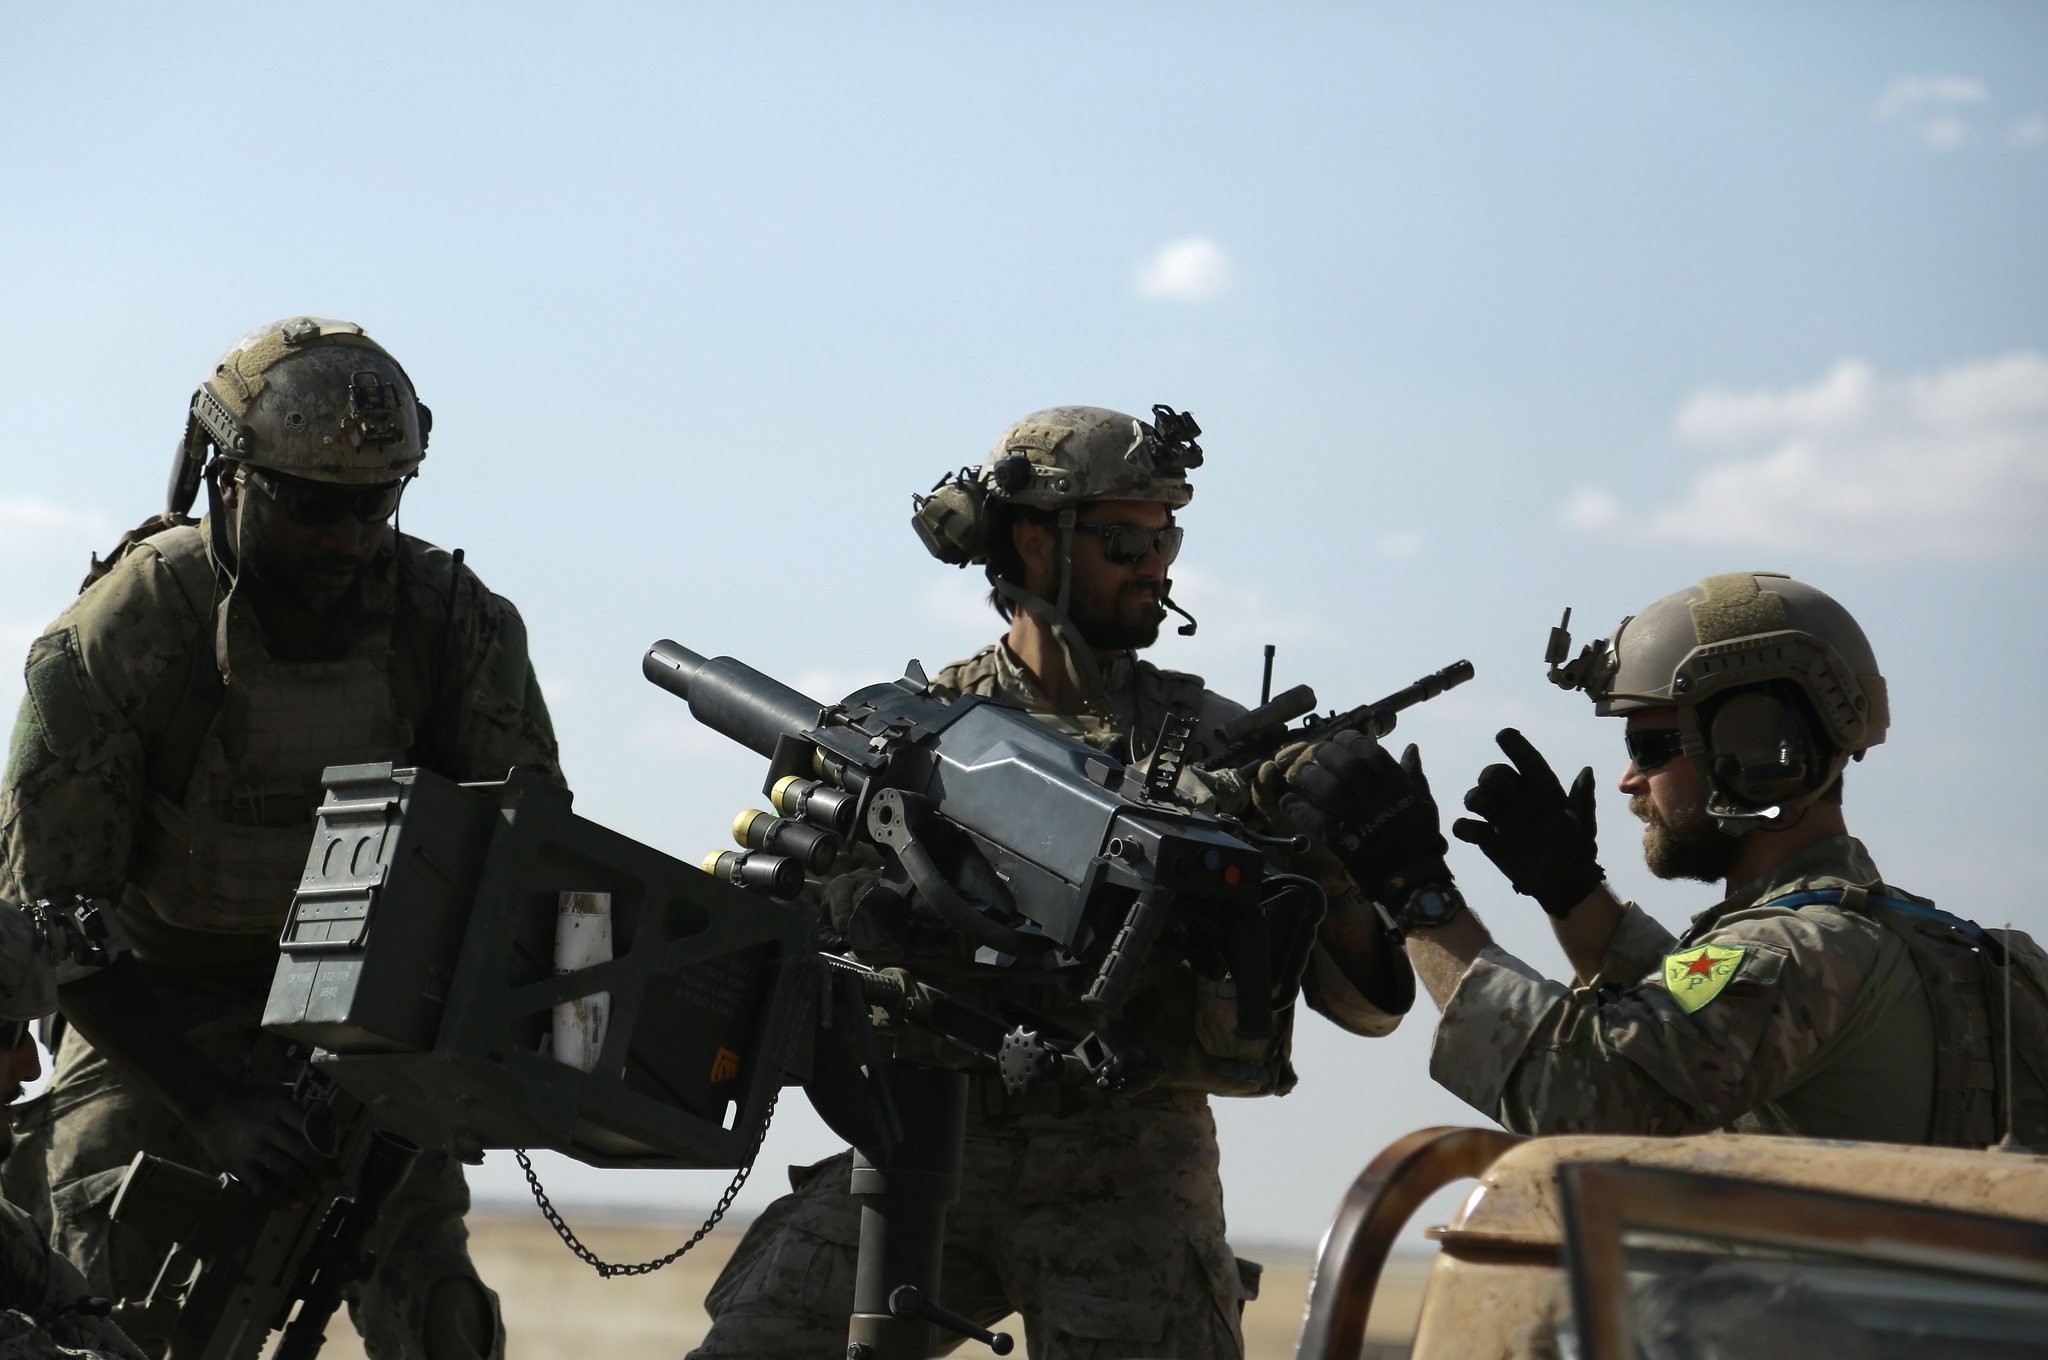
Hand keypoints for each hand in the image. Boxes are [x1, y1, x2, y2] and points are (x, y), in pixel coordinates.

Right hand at [187, 1086, 331, 1203]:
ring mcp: (252, 1148)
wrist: (210, 1107)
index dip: (328, 1147)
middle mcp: (269, 1127)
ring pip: (287, 1171)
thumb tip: (332, 1126)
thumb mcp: (279, 1093)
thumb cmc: (253, 1101)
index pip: (313, 1128)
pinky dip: (280, 1199)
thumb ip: (303, 1106)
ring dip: (305, 1187)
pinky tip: (292, 1204)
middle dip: (320, 1172)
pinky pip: (262, 1187)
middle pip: (303, 1153)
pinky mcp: (238, 1166)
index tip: (337, 1159)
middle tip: (327, 1183)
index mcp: (282, 1107)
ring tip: (313, 1196)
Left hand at [1269, 730, 1450, 904]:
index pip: (1371, 753)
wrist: (1408, 876)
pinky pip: (1313, 818)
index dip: (1352, 740)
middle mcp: (1376, 798)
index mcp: (1397, 787)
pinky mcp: (1340, 839)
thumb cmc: (1418, 837)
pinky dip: (1297, 808)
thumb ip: (1413, 774)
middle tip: (1317, 751)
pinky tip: (1287, 801)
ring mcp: (1357, 819)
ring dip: (1310, 776)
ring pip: (1328, 788)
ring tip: (1300, 771)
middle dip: (1327, 753)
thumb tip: (1410, 747)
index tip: (1340, 738)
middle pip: (1345, 765)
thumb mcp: (1423, 802)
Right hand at [1452, 727, 1603, 917]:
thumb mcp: (1584, 824)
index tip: (1504, 735)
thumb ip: (1582, 799)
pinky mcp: (1487, 839)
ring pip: (1477, 798)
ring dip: (1475, 797)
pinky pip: (1467, 827)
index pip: (1527, 762)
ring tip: (1479, 804)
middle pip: (1495, 776)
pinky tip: (1471, 832)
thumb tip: (1587, 772)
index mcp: (1541, 788)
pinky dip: (1464, 827)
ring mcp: (1499, 817)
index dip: (1517, 747)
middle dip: (1490, 775)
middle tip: (1490, 783)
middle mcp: (1517, 798)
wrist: (1562, 881)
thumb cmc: (1577, 849)